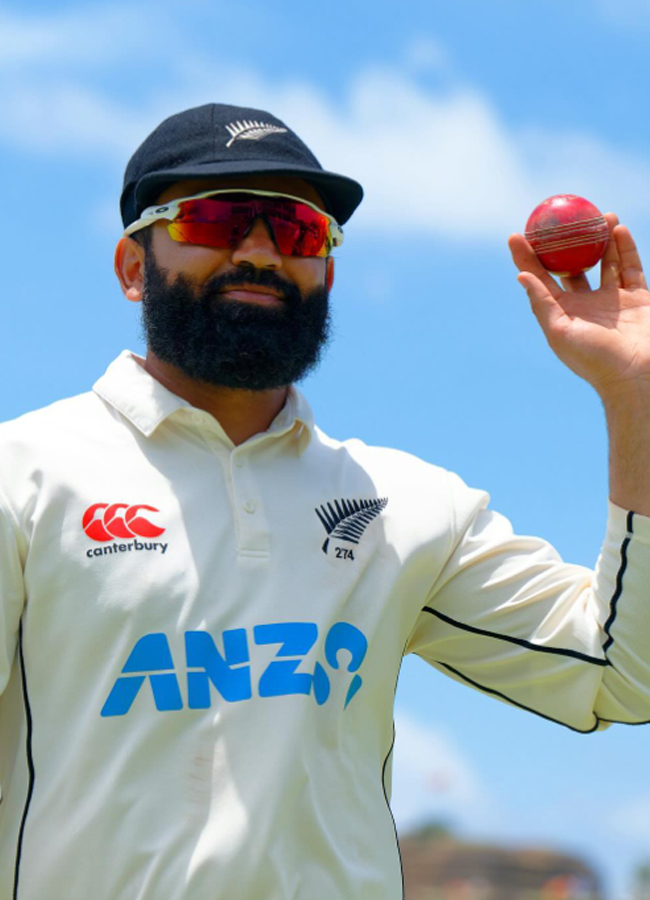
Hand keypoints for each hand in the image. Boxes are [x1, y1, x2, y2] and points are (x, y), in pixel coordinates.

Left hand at [508, 215, 649, 401]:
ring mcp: (613, 300)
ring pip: (605, 261)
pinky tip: (617, 228)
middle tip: (561, 217)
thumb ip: (542, 303)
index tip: (516, 234)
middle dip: (566, 242)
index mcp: (563, 312)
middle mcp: (586, 304)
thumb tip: (521, 275)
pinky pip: (630, 266)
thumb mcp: (560, 332)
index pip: (540, 278)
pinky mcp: (637, 298)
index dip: (527, 257)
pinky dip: (625, 247)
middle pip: (572, 266)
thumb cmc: (594, 359)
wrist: (636, 376)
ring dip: (599, 239)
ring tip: (596, 215)